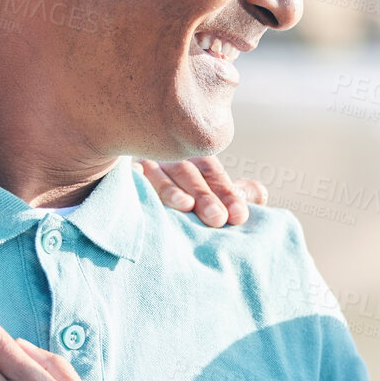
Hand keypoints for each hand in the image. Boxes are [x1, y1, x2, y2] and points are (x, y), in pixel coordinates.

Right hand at [135, 156, 265, 226]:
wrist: (135, 198)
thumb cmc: (186, 200)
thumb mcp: (213, 197)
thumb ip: (236, 195)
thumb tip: (258, 194)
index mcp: (197, 165)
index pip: (214, 175)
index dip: (226, 193)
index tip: (238, 215)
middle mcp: (172, 162)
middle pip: (189, 175)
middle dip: (204, 196)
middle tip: (216, 218)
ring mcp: (145, 167)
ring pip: (159, 175)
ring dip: (171, 190)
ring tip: (184, 207)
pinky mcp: (121, 176)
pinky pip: (127, 176)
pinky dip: (134, 179)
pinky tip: (138, 181)